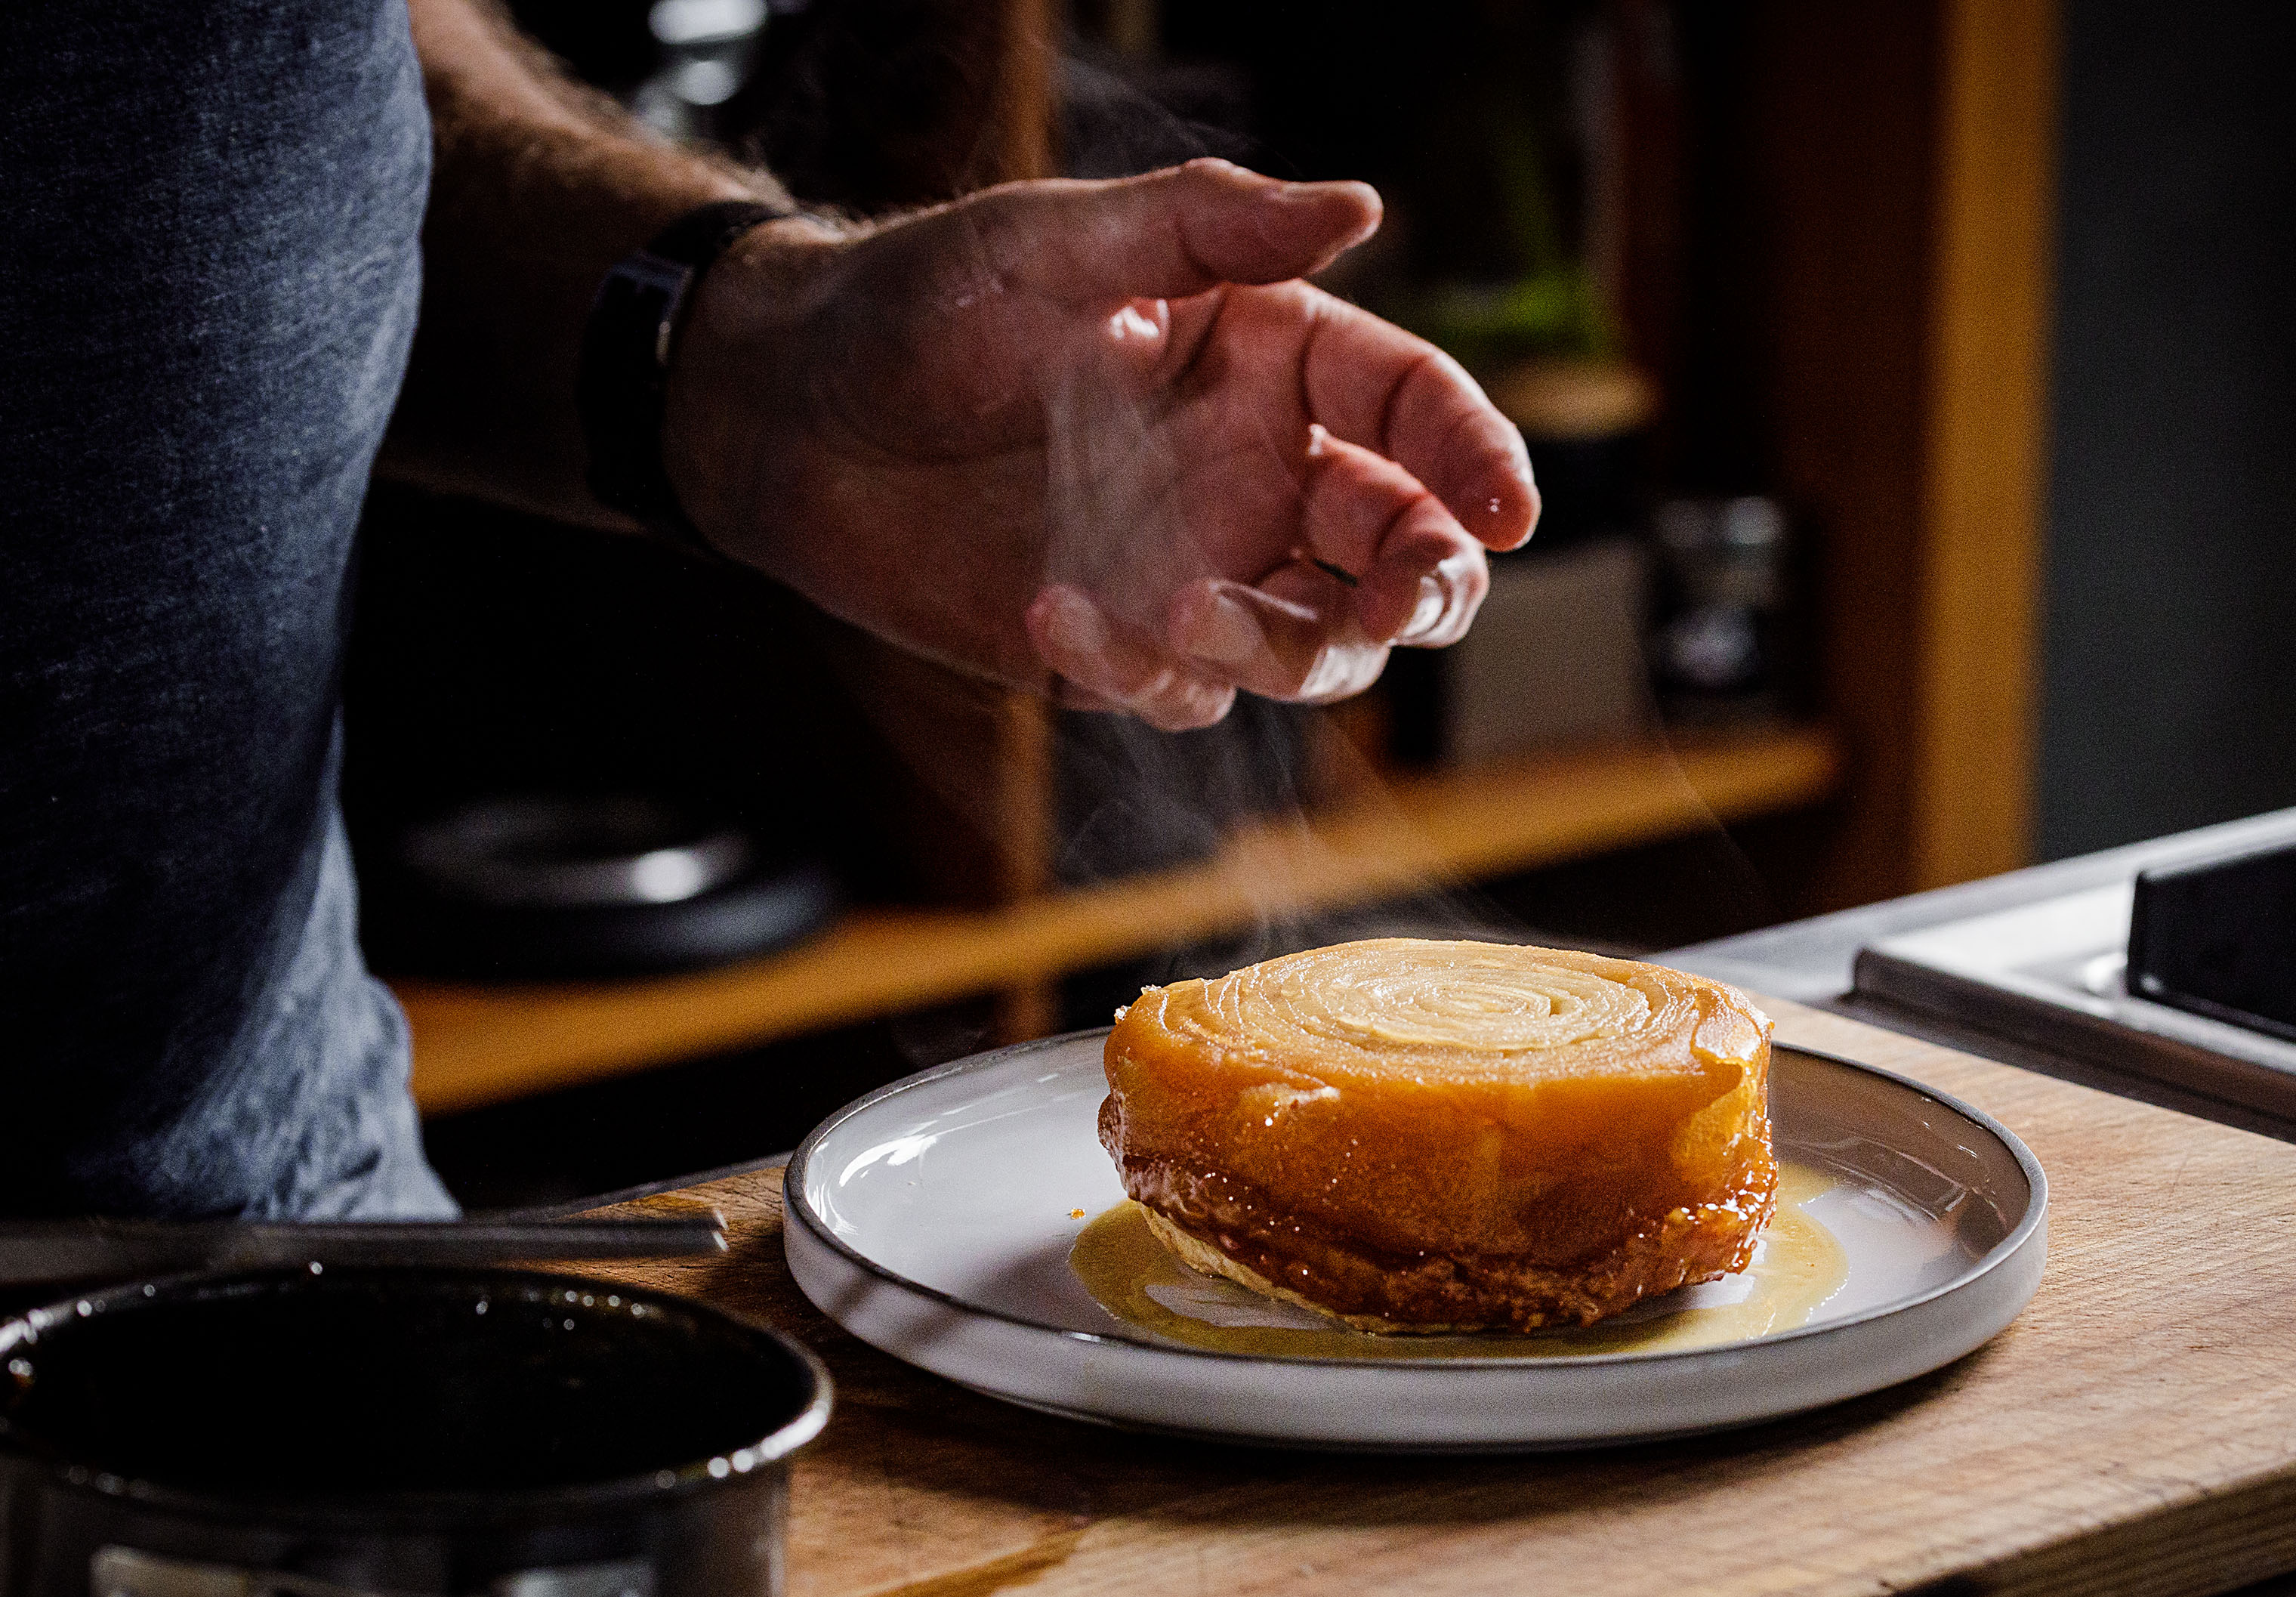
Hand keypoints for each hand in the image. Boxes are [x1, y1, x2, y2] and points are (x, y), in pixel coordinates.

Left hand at [665, 160, 1539, 728]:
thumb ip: (1210, 227)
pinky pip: (1186, 692)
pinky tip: (1050, 612)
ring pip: (1313, 644)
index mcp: (1266, 361)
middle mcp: (1253, 471)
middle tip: (1390, 603)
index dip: (1475, 462)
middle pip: (1398, 549)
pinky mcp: (1126, 645)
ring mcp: (1197, 566)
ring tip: (1179, 613)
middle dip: (1418, 586)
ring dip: (1278, 648)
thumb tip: (1359, 205)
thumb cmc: (917, 306)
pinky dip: (1141, 674)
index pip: (1412, 412)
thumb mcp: (1057, 241)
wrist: (789, 419)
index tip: (1506, 515)